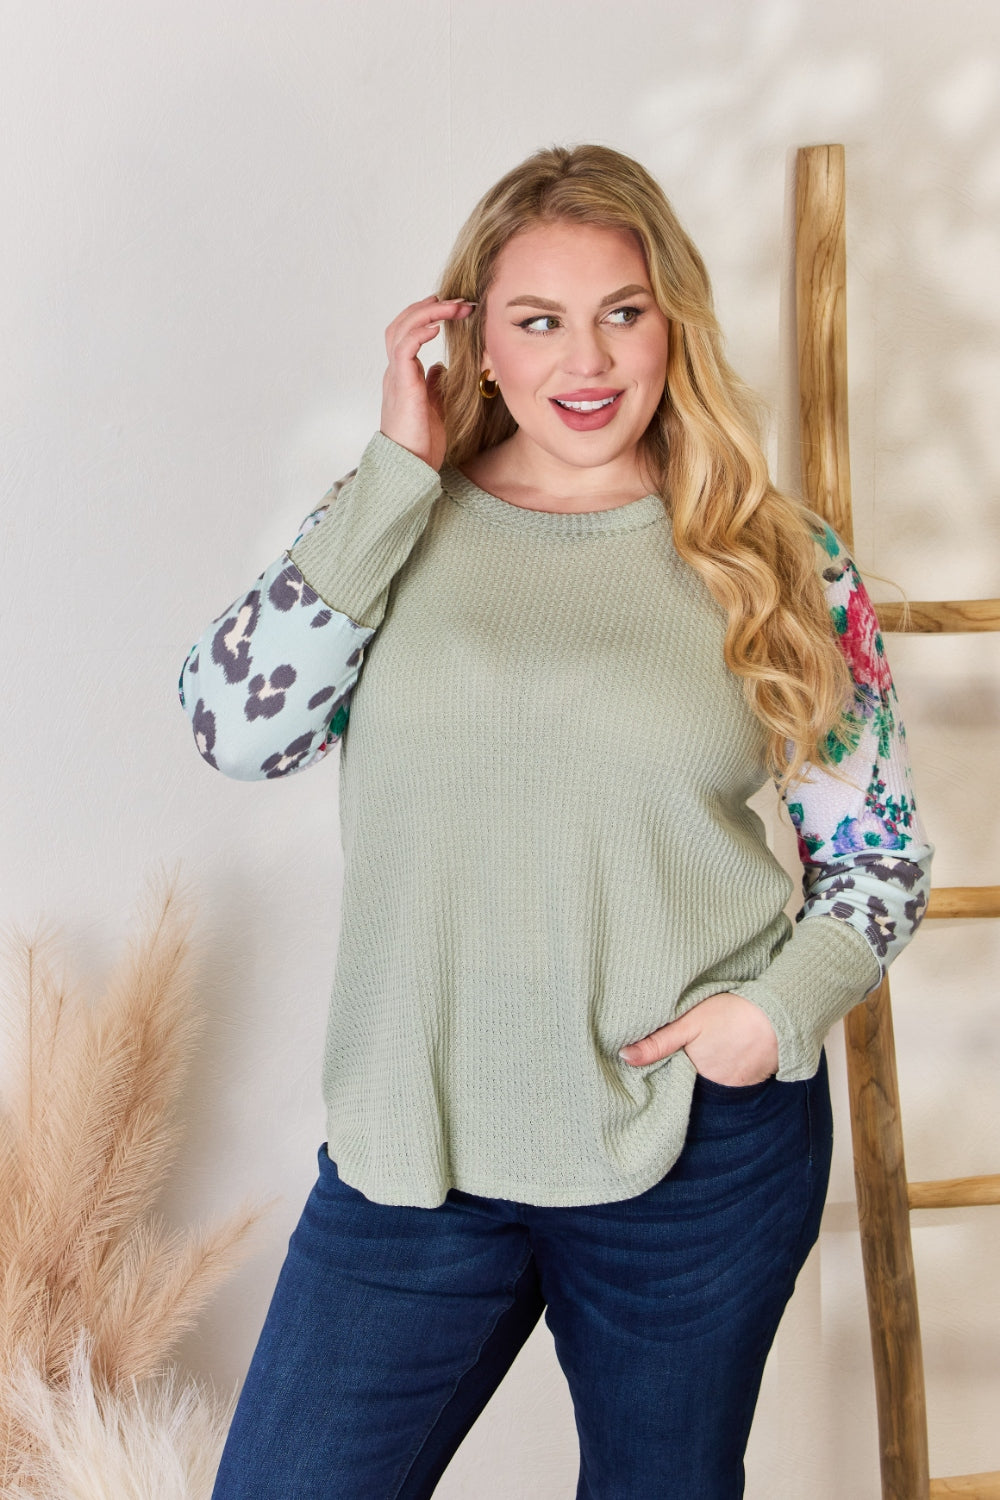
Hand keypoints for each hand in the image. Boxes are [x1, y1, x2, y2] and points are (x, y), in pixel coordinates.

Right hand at [380, 294, 475, 470]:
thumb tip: (440, 367)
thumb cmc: (421, 444)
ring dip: (428, 312)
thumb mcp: (433, 408)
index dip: (427, 316)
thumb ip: (433, 386)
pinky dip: (419, 331)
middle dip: (430, 306)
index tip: (453, 307)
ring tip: (454, 306)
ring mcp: (396, 376)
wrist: (409, 466)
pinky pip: (404, 348)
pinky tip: (437, 325)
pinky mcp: (401, 384)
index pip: (409, 333)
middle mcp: (396, 371)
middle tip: (459, 301)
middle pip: (402, 324)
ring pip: (401, 329)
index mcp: (403, 375)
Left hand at [618, 992, 778, 1085]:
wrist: (778, 1016)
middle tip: (692, 1047)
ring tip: (712, 1047)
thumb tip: (623, 1057)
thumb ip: (657, 1042)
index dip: (666, 1068)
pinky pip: (733, 1080)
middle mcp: (714, 1087)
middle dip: (686, 1069)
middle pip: (692, 1080)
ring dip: (710, 1069)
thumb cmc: (732, 1013)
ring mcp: (735, 1087)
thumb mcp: (690, 1022)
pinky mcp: (752, 1082)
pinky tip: (730, 1050)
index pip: (672, 1077)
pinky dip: (729, 1069)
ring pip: (713, 1081)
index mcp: (695, 1071)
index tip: (661, 1059)